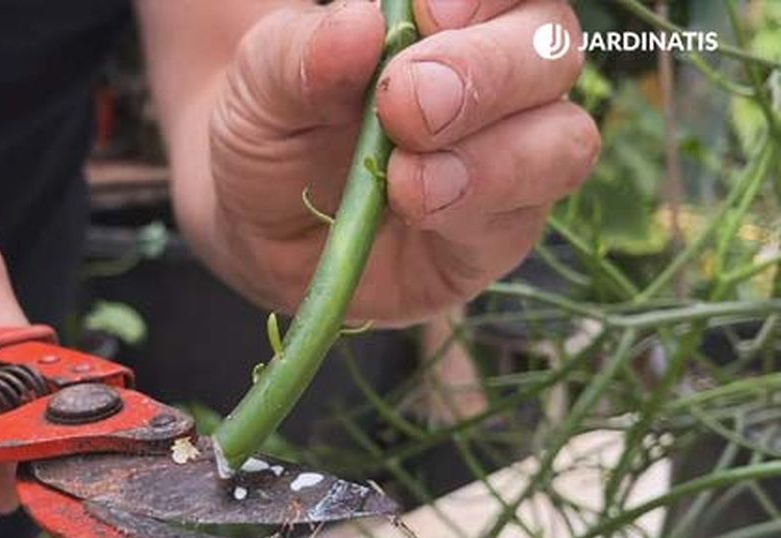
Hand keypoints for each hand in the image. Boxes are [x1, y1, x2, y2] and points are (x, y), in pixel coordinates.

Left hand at [203, 0, 596, 324]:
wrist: (256, 224)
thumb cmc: (275, 128)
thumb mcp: (262, 82)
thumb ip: (304, 53)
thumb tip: (363, 23)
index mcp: (456, 17)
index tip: (426, 15)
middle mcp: (503, 78)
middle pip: (552, 51)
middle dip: (487, 73)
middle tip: (408, 104)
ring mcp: (513, 157)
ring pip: (563, 141)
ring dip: (492, 159)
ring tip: (406, 180)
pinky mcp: (498, 234)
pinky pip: (524, 219)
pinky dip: (474, 211)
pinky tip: (417, 210)